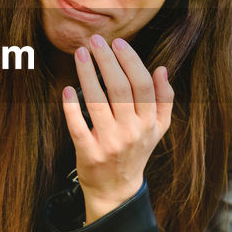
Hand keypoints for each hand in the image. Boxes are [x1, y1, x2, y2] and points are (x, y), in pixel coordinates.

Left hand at [61, 35, 173, 223]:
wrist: (117, 189)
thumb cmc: (137, 150)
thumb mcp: (158, 128)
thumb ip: (164, 99)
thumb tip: (161, 69)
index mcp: (149, 122)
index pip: (142, 84)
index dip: (130, 61)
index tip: (117, 43)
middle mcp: (132, 131)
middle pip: (120, 89)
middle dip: (107, 61)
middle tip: (95, 41)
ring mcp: (110, 143)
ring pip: (97, 102)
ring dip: (87, 75)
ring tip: (80, 54)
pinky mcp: (89, 153)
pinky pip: (78, 126)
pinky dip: (71, 107)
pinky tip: (67, 89)